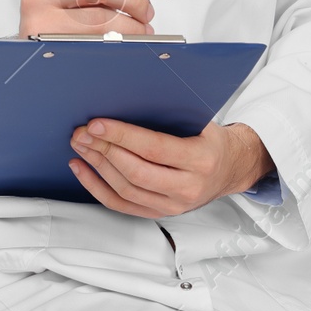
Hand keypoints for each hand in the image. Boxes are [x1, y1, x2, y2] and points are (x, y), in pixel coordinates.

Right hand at [17, 0, 158, 37]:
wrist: (32, 63)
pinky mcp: (48, 43)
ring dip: (132, 24)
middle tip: (146, 10)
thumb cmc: (55, 24)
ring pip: (101, 15)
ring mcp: (41, 17)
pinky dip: (120, 41)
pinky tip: (127, 41)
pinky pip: (94, 39)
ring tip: (140, 29)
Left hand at [67, 120, 272, 218]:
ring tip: (80, 145)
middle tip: (82, 132)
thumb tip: (126, 97)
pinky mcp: (160, 213)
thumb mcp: (200, 120)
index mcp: (201, 159)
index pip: (154, 148)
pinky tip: (82, 168)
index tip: (97, 124)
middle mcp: (188, 187)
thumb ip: (170, 112)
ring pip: (126, 190)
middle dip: (104, 149)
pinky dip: (97, 187)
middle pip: (136, 171)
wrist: (230, 168)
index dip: (122, 136)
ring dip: (97, 166)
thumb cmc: (210, 139)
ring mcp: (174, 205)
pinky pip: (122, 205)